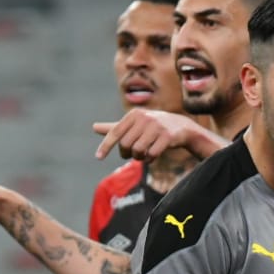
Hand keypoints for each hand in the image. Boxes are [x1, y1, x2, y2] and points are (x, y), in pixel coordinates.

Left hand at [92, 110, 222, 160]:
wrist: (180, 127)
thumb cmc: (152, 127)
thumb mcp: (133, 125)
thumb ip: (115, 128)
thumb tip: (94, 127)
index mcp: (133, 115)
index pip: (115, 132)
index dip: (106, 146)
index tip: (98, 157)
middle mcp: (144, 118)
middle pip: (126, 144)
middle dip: (128, 154)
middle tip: (133, 154)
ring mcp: (156, 127)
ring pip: (138, 150)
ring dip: (139, 157)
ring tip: (143, 155)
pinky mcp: (167, 136)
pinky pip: (152, 154)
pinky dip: (150, 159)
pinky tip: (152, 156)